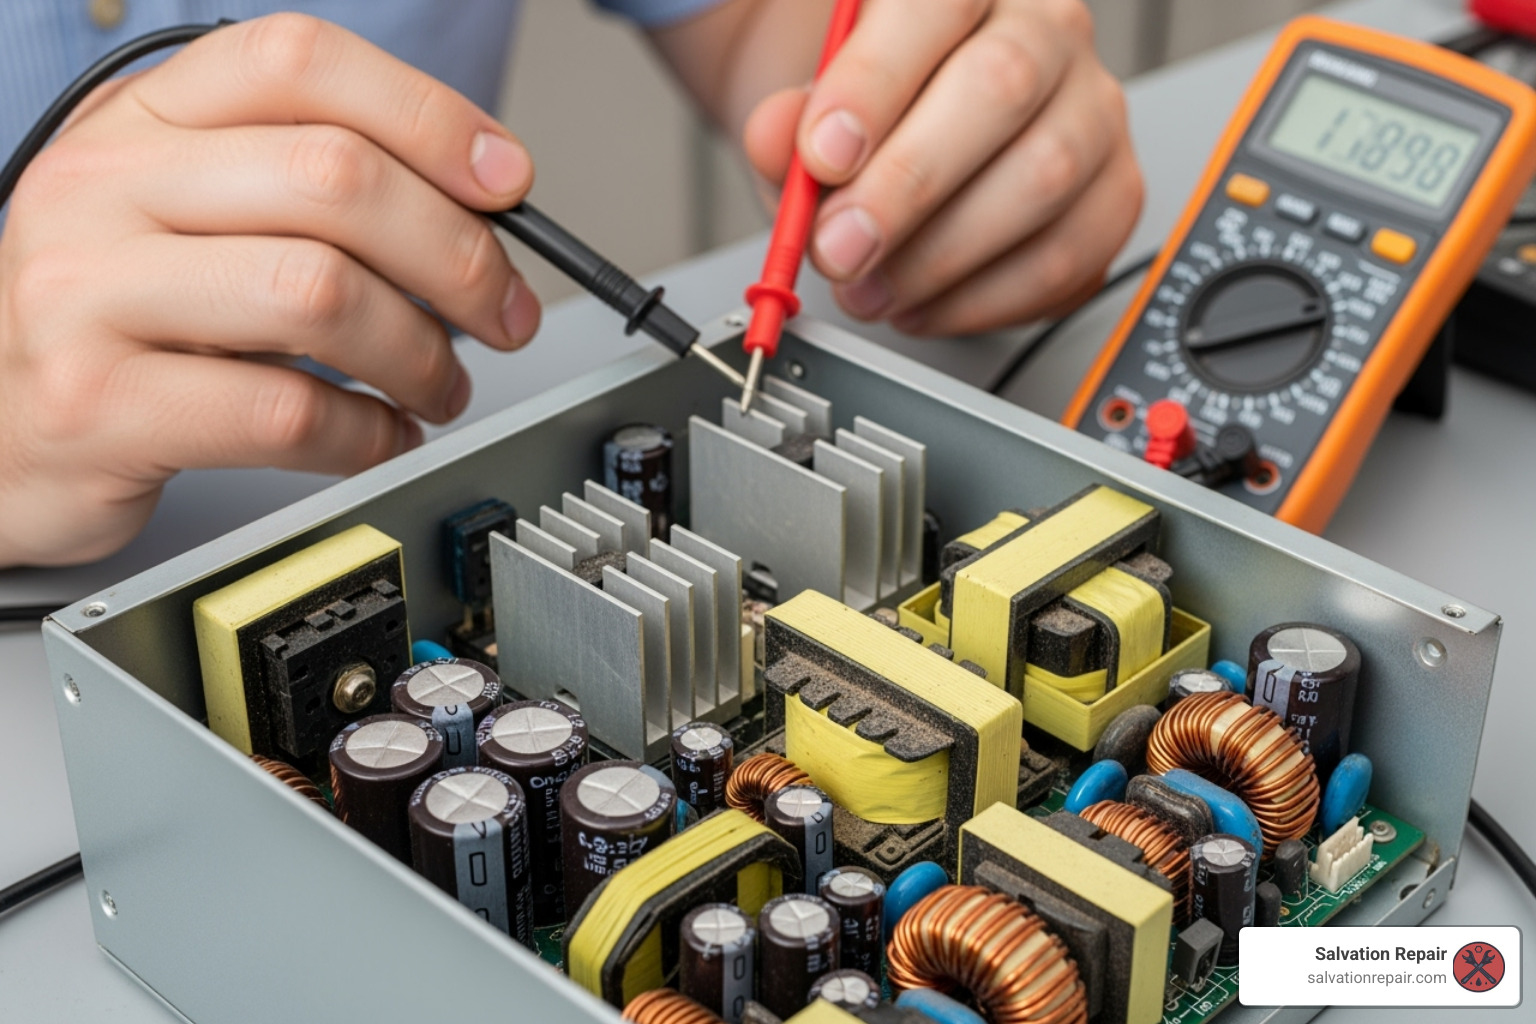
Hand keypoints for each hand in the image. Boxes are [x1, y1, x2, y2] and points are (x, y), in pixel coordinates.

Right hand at [0, 15, 541, 566]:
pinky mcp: (99, 403)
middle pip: (335, 179)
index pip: (300, 61)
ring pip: (318, 293)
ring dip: (419, 353)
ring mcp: (88, 292)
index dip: (428, 114)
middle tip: (501, 313)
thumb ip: (303, 184)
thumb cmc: (116, 316)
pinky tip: (380, 435)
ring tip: (439, 385)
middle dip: (459, 255)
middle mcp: (105, 185)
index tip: (507, 182)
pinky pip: (284, 412)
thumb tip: (479, 204)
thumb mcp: (188, 214)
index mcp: (142, 118)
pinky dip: (366, 433)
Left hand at [742, 0, 1141, 335]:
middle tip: (839, 247)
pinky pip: (1065, 257)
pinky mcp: (1115, 195)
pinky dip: (980, 299)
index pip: (936, 6)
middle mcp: (1049, 32)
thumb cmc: (872, 122)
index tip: (821, 157)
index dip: (875, 83)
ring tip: (869, 288)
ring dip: (938, 256)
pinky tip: (922, 304)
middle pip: (1001, 87)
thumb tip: (782, 142)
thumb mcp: (811, 116)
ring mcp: (1095, 113)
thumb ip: (786, 127)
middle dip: (906, 185)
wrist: (921, 153)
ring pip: (1042, 179)